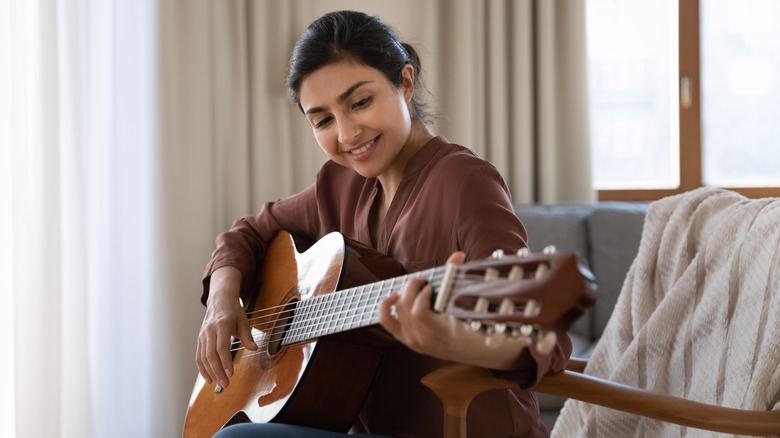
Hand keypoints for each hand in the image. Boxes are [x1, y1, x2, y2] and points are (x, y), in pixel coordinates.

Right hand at [195, 267, 257, 387]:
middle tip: (225, 384)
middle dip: (218, 371)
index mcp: (222, 325)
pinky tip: (208, 378)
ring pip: (203, 357)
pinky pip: (199, 356)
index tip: (230, 373)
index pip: (222, 347)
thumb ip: (247, 336)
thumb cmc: (233, 311)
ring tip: (219, 383)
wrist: (220, 299)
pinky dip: (202, 368)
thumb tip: (254, 348)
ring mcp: (203, 335)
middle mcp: (210, 330)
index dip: (225, 362)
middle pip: (211, 355)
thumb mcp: (244, 320)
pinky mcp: (200, 339)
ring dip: (210, 372)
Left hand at [379, 252, 534, 369]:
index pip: (419, 312)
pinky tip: (393, 295)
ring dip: (404, 293)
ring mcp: (411, 340)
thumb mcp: (467, 307)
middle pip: (406, 306)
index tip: (431, 287)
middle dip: (412, 288)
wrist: (469, 349)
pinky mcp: (404, 339)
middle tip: (423, 282)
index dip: (422, 295)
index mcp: (441, 333)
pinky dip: (385, 306)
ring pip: (397, 309)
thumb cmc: (471, 326)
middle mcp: (423, 339)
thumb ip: (458, 279)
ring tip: (416, 288)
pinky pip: (386, 321)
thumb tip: (458, 255)